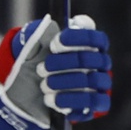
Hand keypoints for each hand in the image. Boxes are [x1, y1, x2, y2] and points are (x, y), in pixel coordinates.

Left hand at [0, 15, 111, 129]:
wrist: (30, 91)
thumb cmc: (37, 63)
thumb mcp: (34, 47)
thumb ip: (40, 34)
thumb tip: (45, 26)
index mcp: (89, 44)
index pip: (94, 38)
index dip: (76, 39)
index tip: (55, 44)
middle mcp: (99, 63)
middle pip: (89, 59)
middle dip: (62, 63)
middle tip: (41, 68)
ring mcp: (100, 83)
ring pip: (91, 81)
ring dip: (63, 83)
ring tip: (43, 85)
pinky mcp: (96, 103)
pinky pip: (94, 103)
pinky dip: (71, 101)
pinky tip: (51, 100)